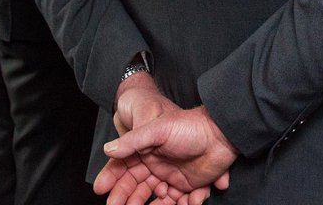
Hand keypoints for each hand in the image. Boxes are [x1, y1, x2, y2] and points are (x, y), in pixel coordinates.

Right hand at [95, 73, 181, 204]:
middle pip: (136, 187)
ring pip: (156, 199)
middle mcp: (157, 166)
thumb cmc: (189, 126)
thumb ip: (133, 140)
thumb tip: (108, 149)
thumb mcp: (158, 129)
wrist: (222, 133)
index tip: (100, 189)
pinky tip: (183, 203)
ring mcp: (172, 177)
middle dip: (127, 199)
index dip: (111, 179)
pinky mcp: (188, 186)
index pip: (124, 168)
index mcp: (146, 151)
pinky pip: (179, 202)